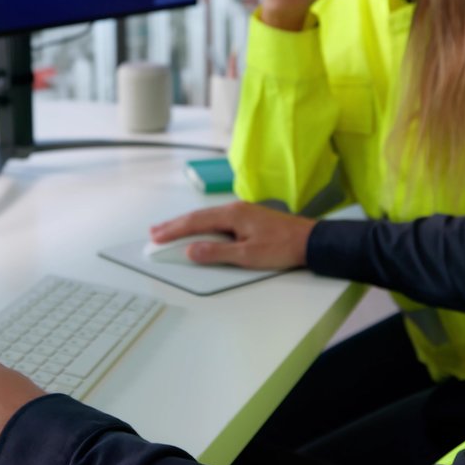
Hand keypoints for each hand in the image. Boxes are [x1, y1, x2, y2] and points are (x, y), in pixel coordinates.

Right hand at [148, 201, 316, 268]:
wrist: (311, 240)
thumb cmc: (282, 247)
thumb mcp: (248, 255)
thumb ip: (217, 253)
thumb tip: (190, 250)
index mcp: (232, 215)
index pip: (195, 222)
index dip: (173, 231)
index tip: (156, 238)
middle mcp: (234, 209)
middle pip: (197, 216)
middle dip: (174, 224)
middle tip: (154, 232)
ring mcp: (242, 212)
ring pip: (206, 216)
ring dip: (186, 223)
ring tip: (169, 229)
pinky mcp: (248, 217)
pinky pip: (216, 218)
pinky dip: (201, 224)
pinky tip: (197, 228)